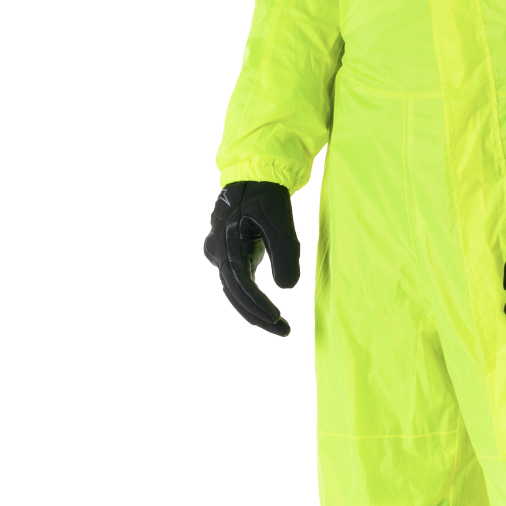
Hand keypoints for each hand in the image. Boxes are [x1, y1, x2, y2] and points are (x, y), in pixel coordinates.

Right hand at [205, 180, 301, 337]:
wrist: (254, 176)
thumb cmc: (266, 195)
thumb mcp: (279, 220)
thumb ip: (284, 252)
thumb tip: (287, 287)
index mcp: (225, 243)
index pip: (240, 284)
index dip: (258, 304)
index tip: (277, 319)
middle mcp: (217, 252)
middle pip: (235, 293)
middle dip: (258, 315)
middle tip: (283, 330)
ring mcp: (221, 254)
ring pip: (235, 291)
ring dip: (255, 310)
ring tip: (279, 326)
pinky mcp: (230, 255)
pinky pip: (238, 283)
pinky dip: (253, 298)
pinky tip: (270, 310)